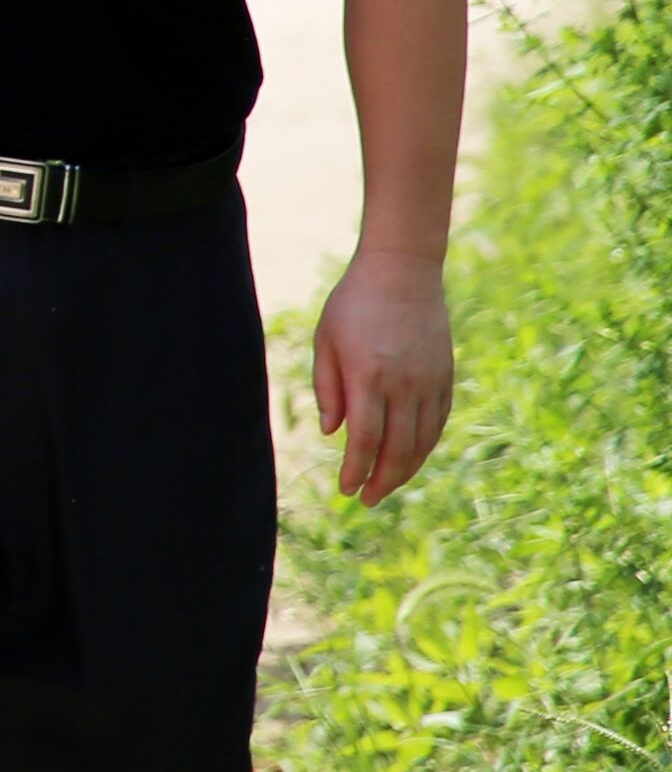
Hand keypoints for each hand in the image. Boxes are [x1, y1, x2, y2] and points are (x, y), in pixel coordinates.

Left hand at [311, 248, 454, 501]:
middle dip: (382, 480)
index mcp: (369, 377)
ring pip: (423, 441)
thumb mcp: (326, 341)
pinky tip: (411, 457)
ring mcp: (430, 382)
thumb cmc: (353, 304)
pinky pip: (438, 423)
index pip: (366, 440)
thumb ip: (328, 389)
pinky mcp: (445, 377)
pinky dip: (425, 446)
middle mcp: (404, 385)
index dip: (357, 470)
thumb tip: (333, 433)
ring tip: (385, 485)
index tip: (346, 490)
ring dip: (405, 470)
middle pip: (398, 449)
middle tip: (366, 499)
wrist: (403, 272)